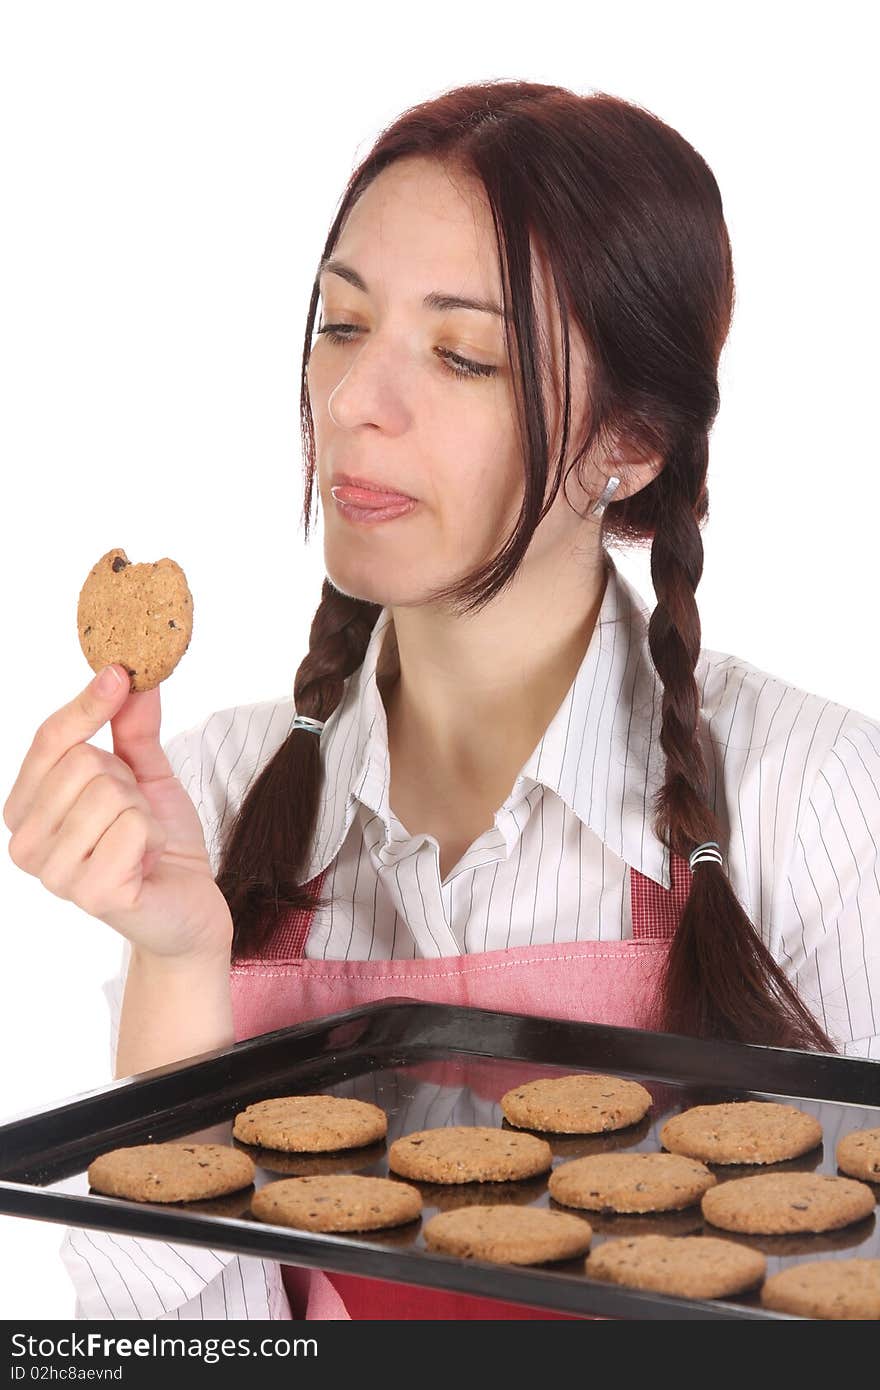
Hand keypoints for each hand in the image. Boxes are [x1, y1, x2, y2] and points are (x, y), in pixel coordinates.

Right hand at [3, 665, 232, 961]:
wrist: (190, 905)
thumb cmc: (158, 841)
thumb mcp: (145, 773)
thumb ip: (131, 726)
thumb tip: (129, 671)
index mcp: (26, 809)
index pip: (47, 739)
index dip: (85, 703)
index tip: (120, 672)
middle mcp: (26, 843)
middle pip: (81, 762)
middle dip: (127, 780)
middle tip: (135, 814)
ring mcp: (53, 873)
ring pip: (108, 792)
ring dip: (143, 812)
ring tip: (141, 841)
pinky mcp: (90, 893)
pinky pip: (132, 826)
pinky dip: (154, 837)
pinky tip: (147, 863)